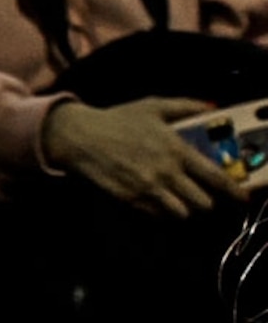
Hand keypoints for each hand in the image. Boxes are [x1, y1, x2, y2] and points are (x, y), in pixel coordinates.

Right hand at [40, 96, 241, 218]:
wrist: (79, 137)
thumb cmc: (117, 119)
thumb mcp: (154, 106)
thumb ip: (186, 106)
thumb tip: (213, 107)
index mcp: (177, 149)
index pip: (216, 177)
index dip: (234, 191)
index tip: (241, 197)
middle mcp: (166, 173)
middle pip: (202, 203)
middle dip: (207, 203)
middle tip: (203, 197)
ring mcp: (147, 189)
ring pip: (181, 214)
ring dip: (185, 210)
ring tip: (181, 203)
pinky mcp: (129, 200)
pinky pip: (157, 216)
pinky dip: (162, 213)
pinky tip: (159, 203)